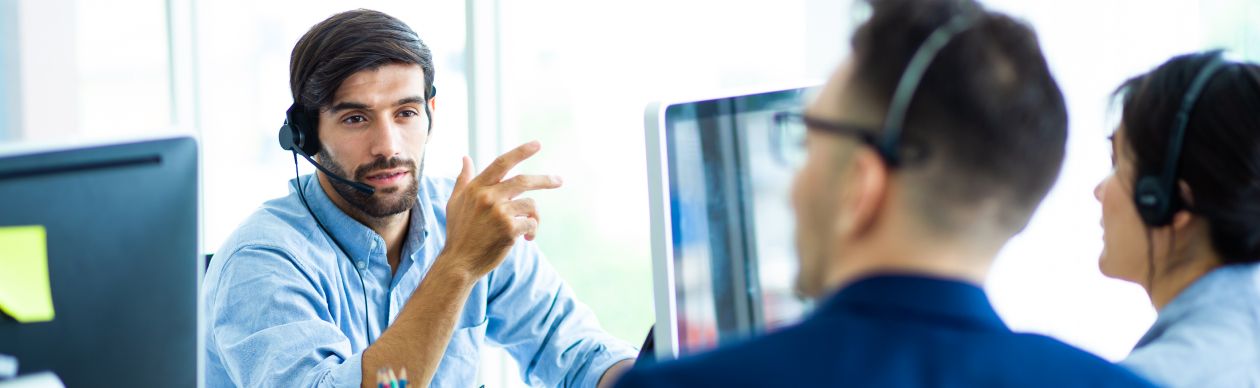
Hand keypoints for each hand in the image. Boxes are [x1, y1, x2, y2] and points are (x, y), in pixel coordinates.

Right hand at [437, 141, 561, 278]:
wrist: (459, 262)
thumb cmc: (458, 232)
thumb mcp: (454, 202)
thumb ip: (463, 179)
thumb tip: (465, 158)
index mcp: (477, 188)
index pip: (502, 163)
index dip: (521, 152)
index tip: (537, 144)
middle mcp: (488, 197)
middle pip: (523, 180)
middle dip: (545, 180)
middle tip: (559, 180)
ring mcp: (499, 213)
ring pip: (530, 205)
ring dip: (534, 216)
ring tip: (528, 229)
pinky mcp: (509, 229)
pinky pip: (531, 223)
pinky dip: (532, 230)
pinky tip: (526, 239)